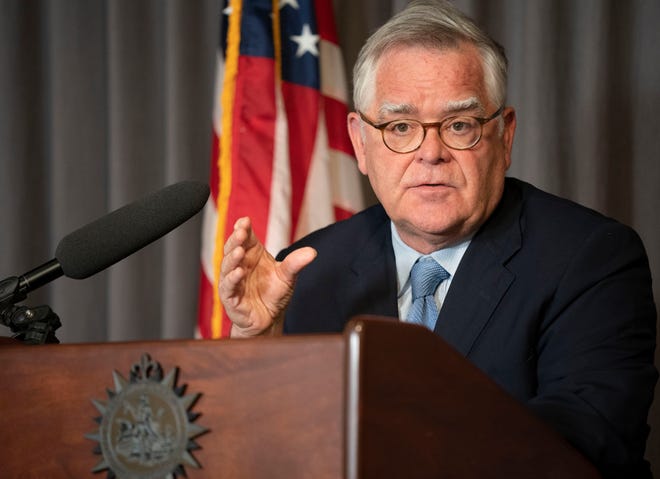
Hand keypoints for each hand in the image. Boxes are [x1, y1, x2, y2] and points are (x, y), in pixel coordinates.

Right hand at [219, 217, 316, 337]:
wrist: (269, 319)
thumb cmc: (274, 294)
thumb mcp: (287, 276)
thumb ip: (295, 263)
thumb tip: (312, 252)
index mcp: (251, 255)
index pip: (244, 237)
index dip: (243, 228)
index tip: (245, 221)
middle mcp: (240, 265)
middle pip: (233, 248)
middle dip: (235, 239)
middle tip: (240, 232)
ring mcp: (233, 280)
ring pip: (228, 266)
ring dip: (232, 258)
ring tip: (239, 251)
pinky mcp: (230, 297)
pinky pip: (228, 286)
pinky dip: (232, 279)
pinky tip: (239, 272)